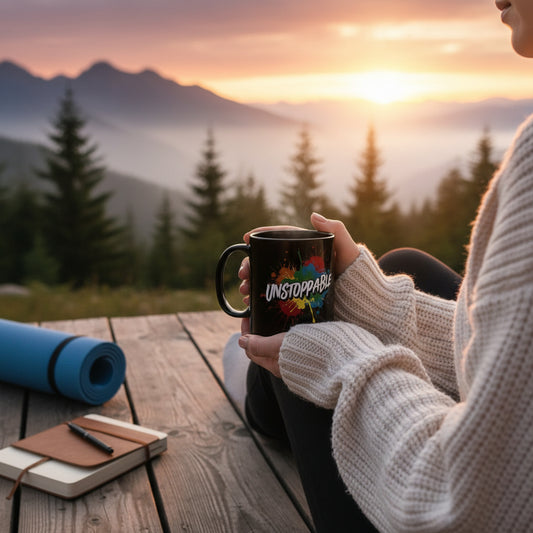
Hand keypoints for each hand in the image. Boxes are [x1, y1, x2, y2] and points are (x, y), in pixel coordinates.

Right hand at [238, 213, 360, 377]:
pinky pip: (273, 298)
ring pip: (267, 280)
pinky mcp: (296, 301)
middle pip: (268, 261)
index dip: (260, 237)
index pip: (279, 238)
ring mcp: (296, 284)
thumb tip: (313, 216)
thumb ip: (336, 231)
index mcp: (307, 249)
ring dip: (251, 284)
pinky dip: (259, 300)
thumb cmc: (359, 276)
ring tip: (245, 292)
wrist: (366, 307)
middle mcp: (299, 266)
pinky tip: (251, 305)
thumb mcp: (349, 250)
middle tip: (243, 275)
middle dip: (250, 266)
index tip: (246, 238)